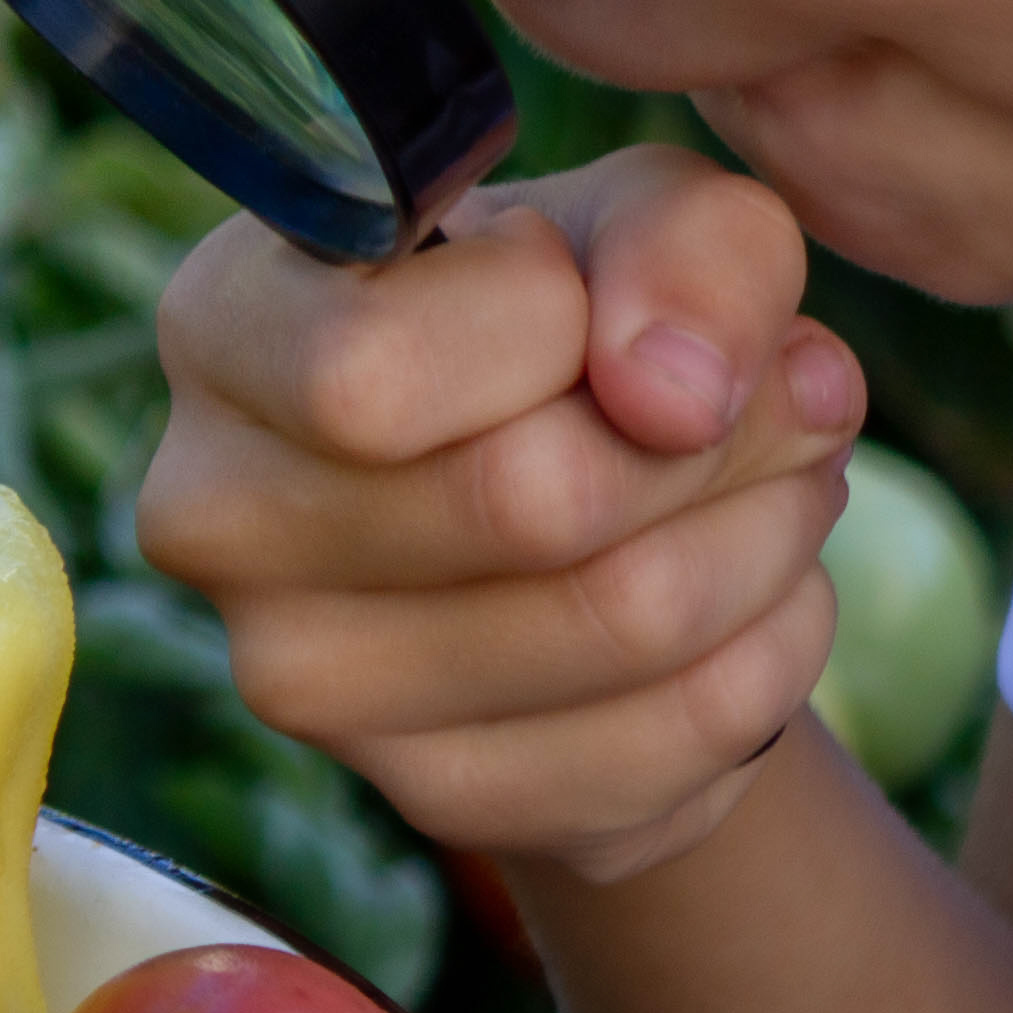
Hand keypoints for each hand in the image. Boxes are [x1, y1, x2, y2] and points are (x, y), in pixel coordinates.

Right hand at [142, 148, 868, 883]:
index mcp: (221, 329)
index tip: (608, 308)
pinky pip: (682, 733)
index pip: (378, 370)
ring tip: (792, 481)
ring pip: (628, 620)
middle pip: (529, 502)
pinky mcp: (431, 795)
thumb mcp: (647, 217)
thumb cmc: (576, 310)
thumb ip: (683, 243)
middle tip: (796, 400)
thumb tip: (673, 398)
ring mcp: (306, 680)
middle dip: (727, 437)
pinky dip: (777, 646)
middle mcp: (216, 517)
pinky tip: (762, 592)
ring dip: (772, 534)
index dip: (565, 327)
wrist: (569, 493)